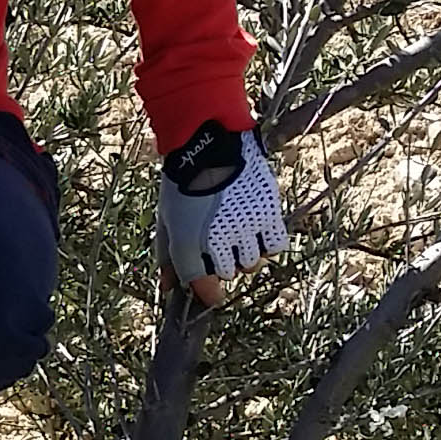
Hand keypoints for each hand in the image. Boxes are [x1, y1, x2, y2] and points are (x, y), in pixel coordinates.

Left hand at [158, 121, 288, 305]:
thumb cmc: (182, 182)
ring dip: (244, 256)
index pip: (202, 286)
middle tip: (218, 249)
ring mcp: (245, 227)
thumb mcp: (166, 219)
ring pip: (252, 263)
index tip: (209, 294)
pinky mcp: (267, 213)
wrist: (208, 145)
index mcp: (188, 242)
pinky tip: (255, 234)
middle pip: (228, 273)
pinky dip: (266, 245)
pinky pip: (274, 246)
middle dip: (222, 266)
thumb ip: (166, 256)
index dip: (206, 293)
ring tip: (236, 237)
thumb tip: (168, 288)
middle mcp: (218, 240)